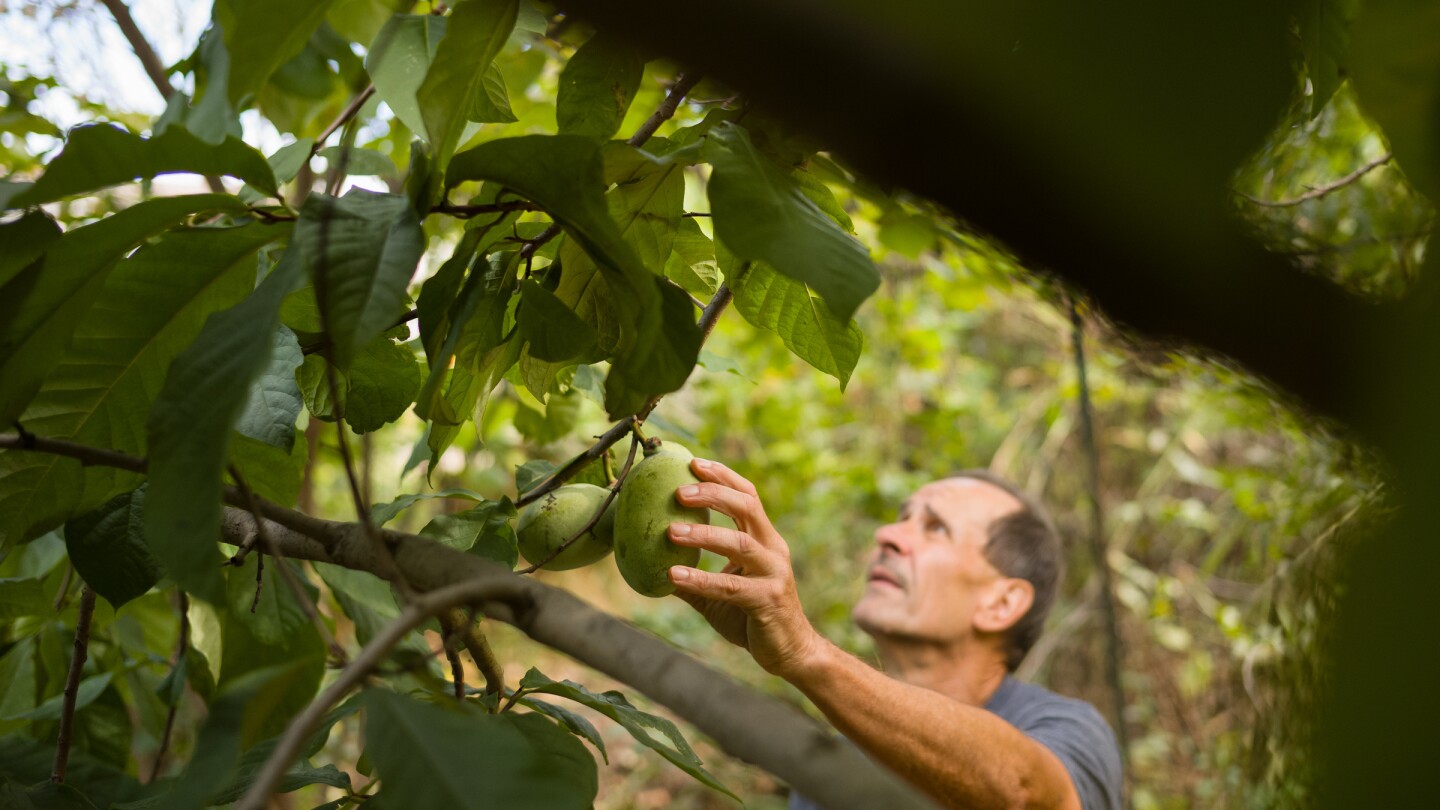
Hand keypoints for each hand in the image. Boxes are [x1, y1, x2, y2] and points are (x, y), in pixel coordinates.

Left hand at [667, 458, 822, 678]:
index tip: (693, 462)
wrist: (790, 653)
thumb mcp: (720, 593)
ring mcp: (773, 573)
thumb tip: (649, 567)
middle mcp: (773, 549)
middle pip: (747, 507)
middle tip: (679, 491)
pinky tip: (673, 576)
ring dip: (704, 534)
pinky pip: (731, 586)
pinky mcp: (768, 600)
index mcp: (765, 540)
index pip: (748, 496)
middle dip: (714, 494)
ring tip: (671, 531)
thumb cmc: (753, 618)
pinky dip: (701, 579)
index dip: (723, 476)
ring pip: (740, 543)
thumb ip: (693, 577)